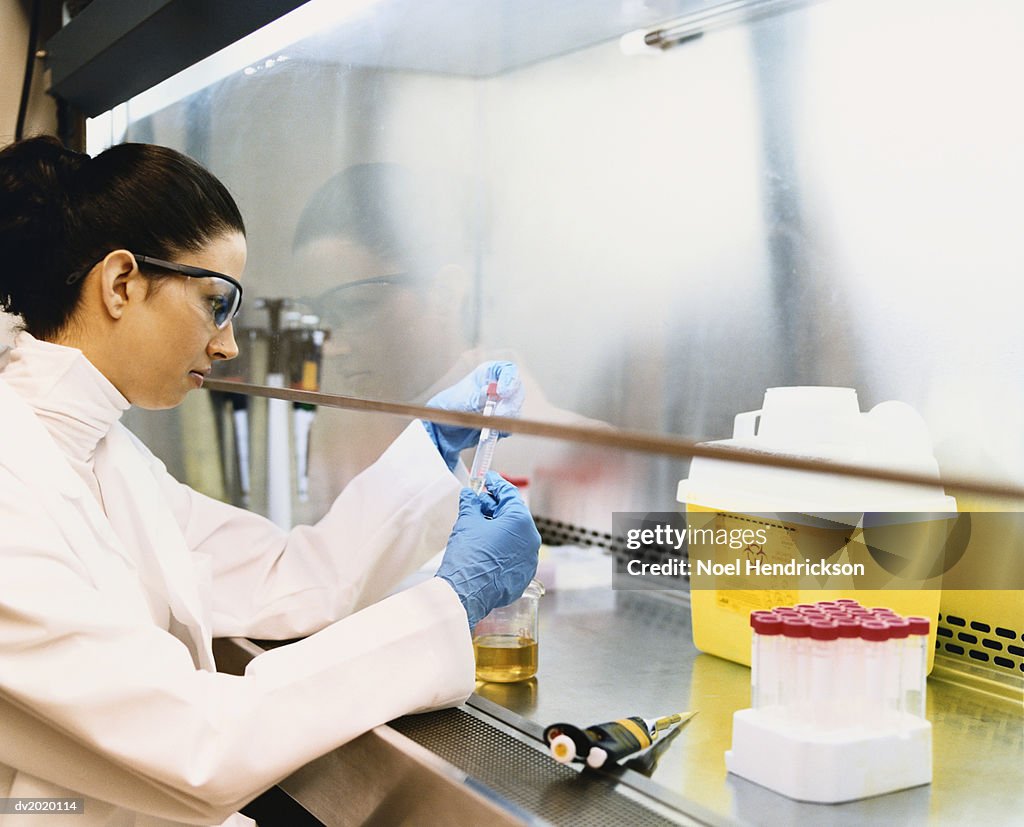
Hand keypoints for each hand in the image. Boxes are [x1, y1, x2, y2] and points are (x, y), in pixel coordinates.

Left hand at [421, 361, 523, 469]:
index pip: (509, 370)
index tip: (502, 392)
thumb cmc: (453, 403)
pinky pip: (511, 423)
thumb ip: (479, 395)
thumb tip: (489, 391)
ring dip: (506, 417)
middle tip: (499, 413)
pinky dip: (503, 427)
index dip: (510, 380)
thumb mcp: (465, 398)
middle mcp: (500, 385)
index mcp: (491, 372)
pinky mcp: (504, 418)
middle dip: (509, 403)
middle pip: (517, 390)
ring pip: (515, 408)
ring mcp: (504, 402)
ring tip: (490, 423)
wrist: (448, 424)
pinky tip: (491, 429)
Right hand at [436, 472, 540, 627]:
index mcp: (521, 521)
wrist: (465, 592)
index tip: (487, 478)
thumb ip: (471, 504)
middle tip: (478, 501)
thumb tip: (470, 495)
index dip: (496, 483)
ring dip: (499, 526)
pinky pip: (514, 553)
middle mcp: (531, 539)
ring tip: (479, 523)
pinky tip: (486, 544)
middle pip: (514, 514)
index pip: (509, 494)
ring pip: (515, 535)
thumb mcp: (467, 522)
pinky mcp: (524, 575)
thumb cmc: (468, 556)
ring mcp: (530, 559)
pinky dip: (502, 545)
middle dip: (496, 506)